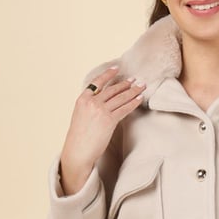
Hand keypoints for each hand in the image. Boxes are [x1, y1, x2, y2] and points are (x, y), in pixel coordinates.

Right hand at [60, 66, 144, 193]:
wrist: (78, 150)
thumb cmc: (79, 137)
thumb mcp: (80, 116)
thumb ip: (89, 106)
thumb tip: (102, 101)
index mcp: (82, 99)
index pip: (97, 82)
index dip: (108, 74)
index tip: (116, 68)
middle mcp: (91, 102)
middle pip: (112, 89)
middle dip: (125, 84)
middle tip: (135, 80)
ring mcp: (100, 111)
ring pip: (120, 97)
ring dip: (133, 91)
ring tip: (141, 86)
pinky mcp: (109, 120)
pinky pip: (124, 108)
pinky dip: (133, 103)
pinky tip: (139, 99)